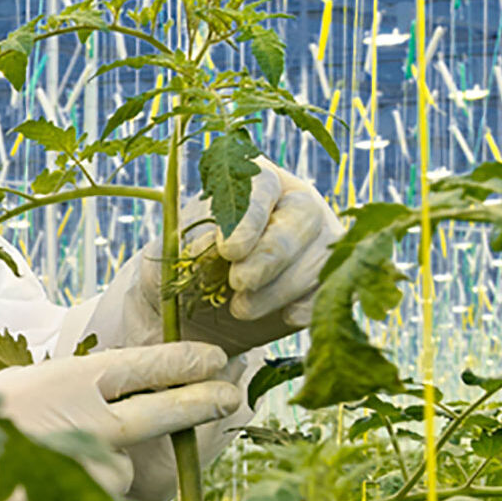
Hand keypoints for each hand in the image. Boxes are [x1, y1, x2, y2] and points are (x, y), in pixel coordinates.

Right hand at [0, 341, 247, 500]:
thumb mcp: (20, 391)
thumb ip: (73, 393)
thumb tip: (129, 394)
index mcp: (66, 383)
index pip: (142, 368)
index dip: (183, 364)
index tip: (214, 360)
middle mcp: (84, 422)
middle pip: (160, 413)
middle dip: (199, 403)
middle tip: (231, 394)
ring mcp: (84, 474)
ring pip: (121, 477)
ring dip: (100, 481)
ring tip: (43, 481)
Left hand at [89, 162, 339, 355]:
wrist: (188, 317)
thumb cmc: (178, 272)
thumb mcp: (171, 255)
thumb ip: (194, 244)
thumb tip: (223, 246)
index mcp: (251, 182)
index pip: (260, 186)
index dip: (249, 218)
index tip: (228, 250)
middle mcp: (292, 205)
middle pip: (302, 215)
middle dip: (271, 253)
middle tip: (240, 282)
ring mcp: (316, 243)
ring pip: (319, 256)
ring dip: (280, 287)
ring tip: (240, 309)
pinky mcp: (323, 282)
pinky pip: (329, 290)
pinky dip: (310, 306)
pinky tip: (287, 318)